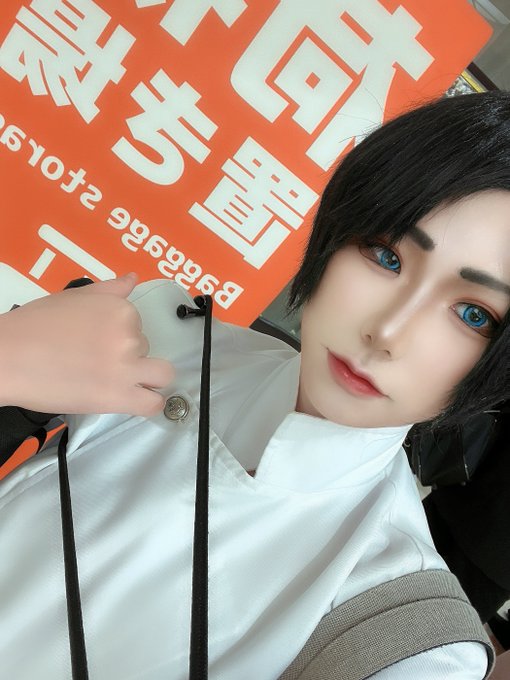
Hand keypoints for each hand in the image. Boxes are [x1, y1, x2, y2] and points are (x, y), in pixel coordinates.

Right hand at [0, 273, 173, 415]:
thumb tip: (133, 279)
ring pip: (159, 374)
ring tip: (119, 381)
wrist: (8, 358)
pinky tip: (136, 400)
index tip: (98, 343)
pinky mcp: (118, 396)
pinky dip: (150, 403)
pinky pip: (153, 403)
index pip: (137, 324)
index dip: (118, 336)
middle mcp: (129, 335)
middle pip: (146, 348)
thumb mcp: (73, 297)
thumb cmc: (32, 326)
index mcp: (120, 308)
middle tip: (97, 362)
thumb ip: (109, 289)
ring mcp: (127, 367)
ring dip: (144, 378)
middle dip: (128, 355)